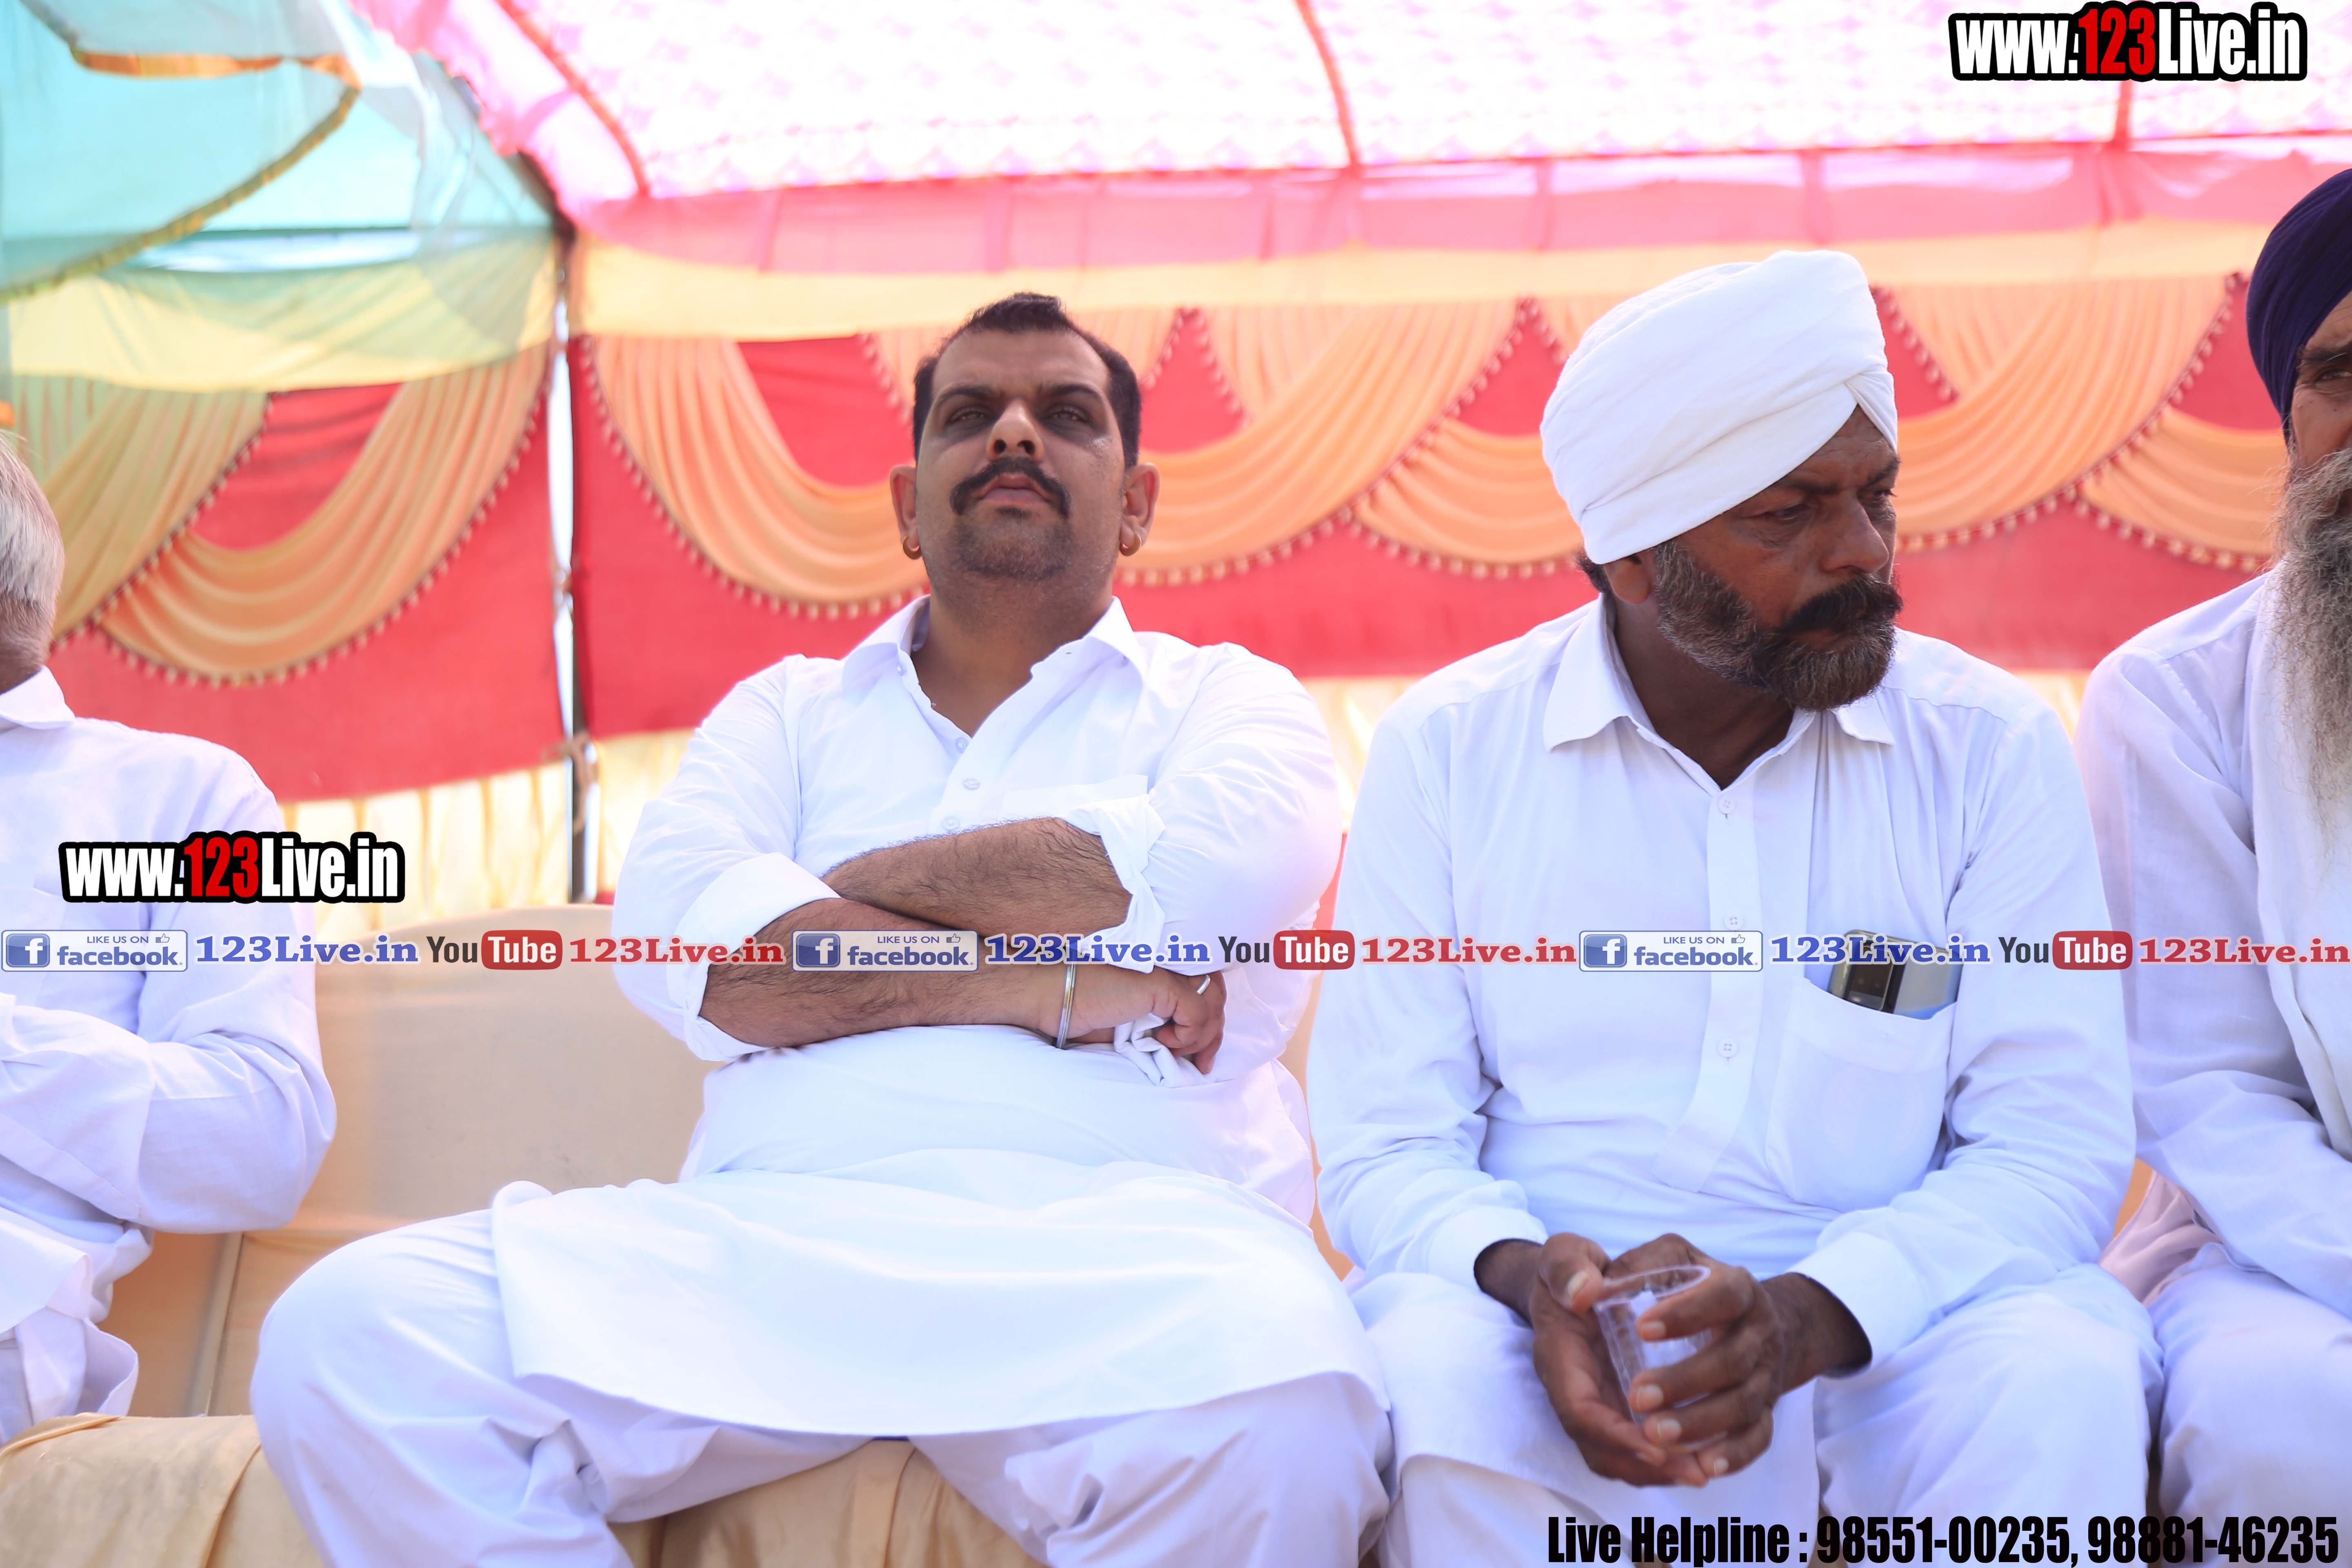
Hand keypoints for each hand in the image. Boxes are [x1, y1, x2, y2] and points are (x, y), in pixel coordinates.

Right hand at [1029, 966, 1225, 1070]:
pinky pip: (1195, 1013)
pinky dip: (1186, 1035)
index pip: (1207, 986)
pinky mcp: (1160, 983)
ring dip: (1201, 1038)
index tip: (1203, 1055)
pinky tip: (1161, 1042)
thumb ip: (1161, 1021)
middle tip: (1202, 1065)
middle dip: (1213, 1034)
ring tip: (1176, 1053)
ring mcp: (1166, 969)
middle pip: (1216, 994)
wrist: (1052, 998)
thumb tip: (1192, 1046)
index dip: (1212, 1020)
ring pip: (1211, 1004)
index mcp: (1163, 968)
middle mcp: (1169, 963)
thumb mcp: (1133, 1021)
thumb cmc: (1085, 1011)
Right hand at [1481, 1234, 1709, 1487]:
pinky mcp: (1617, 1409)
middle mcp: (1574, 1389)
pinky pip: (1635, 1450)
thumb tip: (1584, 1293)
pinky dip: (1665, 1463)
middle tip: (1695, 1472)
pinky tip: (1704, 1460)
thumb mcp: (1566, 1253)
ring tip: (1705, 1472)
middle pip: (1599, 1448)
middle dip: (1645, 1466)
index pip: (1579, 1410)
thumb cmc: (1573, 1270)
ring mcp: (1595, 1403)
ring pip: (1618, 1458)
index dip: (1615, 1434)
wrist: (1572, 1285)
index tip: (1655, 1445)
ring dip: (1660, 1471)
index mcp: (1559, 1357)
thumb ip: (1569, 1266)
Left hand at [1586, 1234, 1868, 1482]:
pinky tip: (1701, 1466)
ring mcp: (1764, 1373)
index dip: (1688, 1314)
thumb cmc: (1673, 1283)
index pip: (1723, 1296)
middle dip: (1686, 1381)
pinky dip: (1734, 1455)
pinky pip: (1757, 1438)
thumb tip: (1581, 1291)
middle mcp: (1759, 1330)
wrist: (1737, 1316)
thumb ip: (1604, 1263)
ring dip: (1700, 1423)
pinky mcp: (1762, 1409)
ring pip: (1743, 1406)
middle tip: (1637, 1396)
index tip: (1642, 1328)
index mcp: (1736, 1285)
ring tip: (1655, 1434)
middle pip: (1733, 1360)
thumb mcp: (1655, 1256)